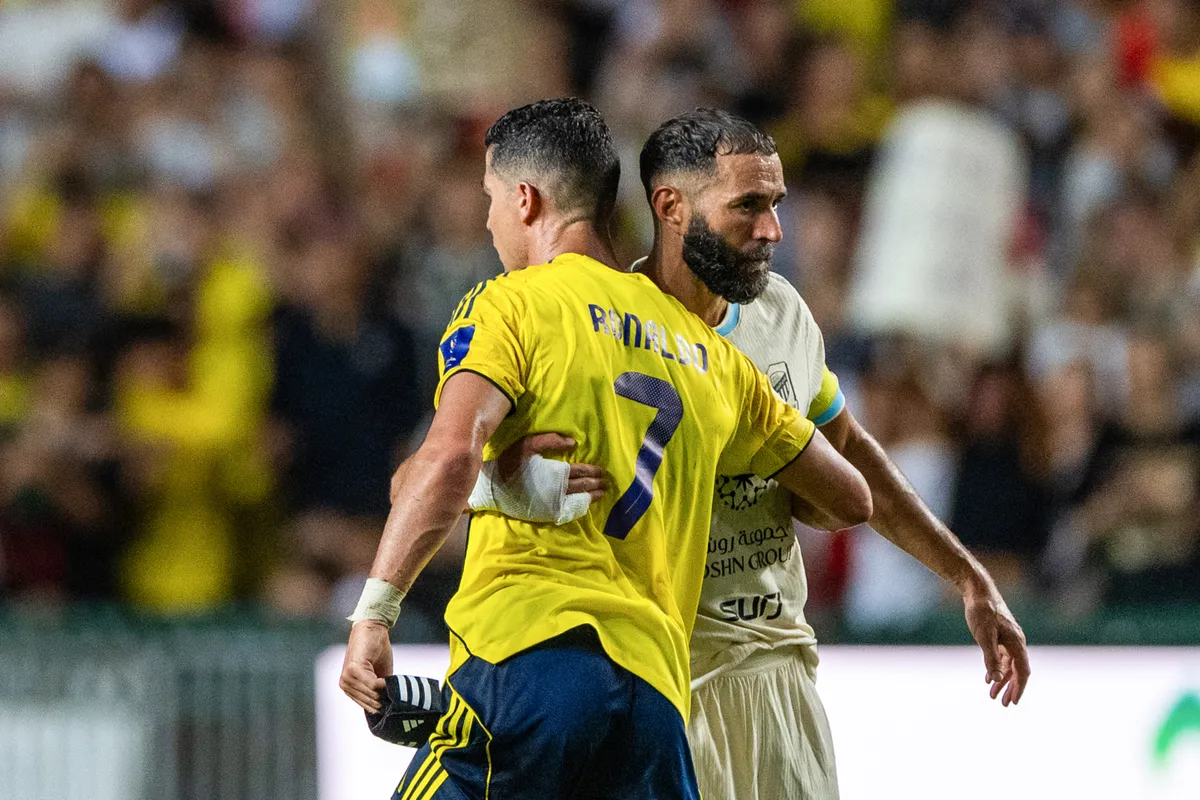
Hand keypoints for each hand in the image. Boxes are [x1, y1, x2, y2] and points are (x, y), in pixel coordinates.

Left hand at [339, 620, 392, 712]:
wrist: (372, 629)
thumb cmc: (377, 650)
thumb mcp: (379, 675)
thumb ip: (380, 691)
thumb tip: (389, 708)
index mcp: (349, 688)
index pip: (368, 707)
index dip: (383, 705)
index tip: (395, 703)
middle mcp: (345, 685)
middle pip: (370, 703)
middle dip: (385, 700)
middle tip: (398, 695)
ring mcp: (347, 678)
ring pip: (372, 696)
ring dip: (385, 692)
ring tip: (394, 685)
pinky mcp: (353, 670)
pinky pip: (372, 685)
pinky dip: (383, 684)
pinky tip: (387, 679)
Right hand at [497, 433, 606, 501]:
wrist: (492, 488)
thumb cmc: (510, 463)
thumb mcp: (527, 445)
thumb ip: (551, 441)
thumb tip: (574, 443)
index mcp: (556, 473)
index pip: (580, 471)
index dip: (593, 471)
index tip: (603, 471)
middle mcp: (558, 490)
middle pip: (583, 486)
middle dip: (597, 484)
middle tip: (608, 482)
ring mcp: (553, 504)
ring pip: (579, 500)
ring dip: (592, 496)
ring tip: (602, 493)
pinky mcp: (547, 513)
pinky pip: (568, 511)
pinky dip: (579, 508)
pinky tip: (585, 505)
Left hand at [963, 577, 1029, 706]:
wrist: (977, 591)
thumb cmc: (981, 612)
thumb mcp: (984, 636)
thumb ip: (991, 658)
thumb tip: (997, 679)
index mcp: (1017, 643)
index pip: (1023, 672)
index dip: (1019, 688)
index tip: (1013, 702)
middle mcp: (1016, 642)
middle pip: (1018, 671)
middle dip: (1011, 688)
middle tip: (1004, 704)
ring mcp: (1009, 639)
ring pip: (1009, 665)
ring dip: (1002, 680)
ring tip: (993, 695)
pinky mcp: (1000, 635)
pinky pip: (1002, 657)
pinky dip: (997, 668)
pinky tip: (989, 678)